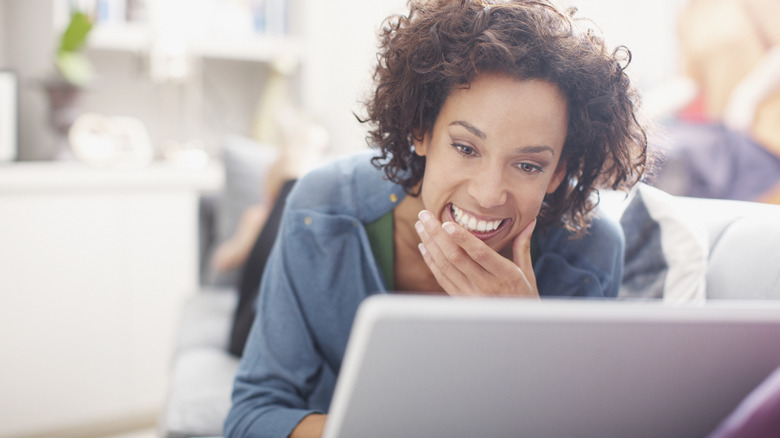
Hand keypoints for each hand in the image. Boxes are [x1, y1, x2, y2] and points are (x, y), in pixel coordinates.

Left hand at [415, 210, 538, 297]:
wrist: (516, 328)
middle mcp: (486, 286)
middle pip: (456, 257)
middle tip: (425, 215)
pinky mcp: (460, 300)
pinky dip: (431, 261)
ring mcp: (470, 295)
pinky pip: (442, 278)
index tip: (447, 223)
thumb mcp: (527, 273)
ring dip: (431, 244)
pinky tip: (424, 246)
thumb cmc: (524, 297)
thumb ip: (523, 246)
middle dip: (437, 234)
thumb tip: (530, 222)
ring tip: (421, 225)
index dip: (463, 239)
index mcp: (505, 276)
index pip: (480, 254)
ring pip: (445, 266)